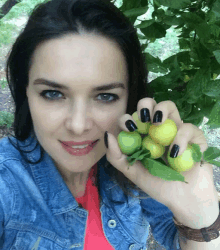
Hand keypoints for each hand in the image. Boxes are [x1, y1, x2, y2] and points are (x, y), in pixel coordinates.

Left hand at [105, 98, 218, 227]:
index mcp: (142, 135)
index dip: (126, 118)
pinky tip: (174, 153)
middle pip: (150, 104)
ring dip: (162, 109)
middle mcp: (158, 129)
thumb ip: (116, 156)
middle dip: (145, 105)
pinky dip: (180, 138)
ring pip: (169, 106)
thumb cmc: (157, 184)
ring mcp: (176, 130)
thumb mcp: (133, 172)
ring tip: (157, 124)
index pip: (131, 118)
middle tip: (144, 119)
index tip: (129, 129)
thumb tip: (107, 135)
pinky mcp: (194, 137)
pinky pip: (188, 128)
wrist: (182, 200)